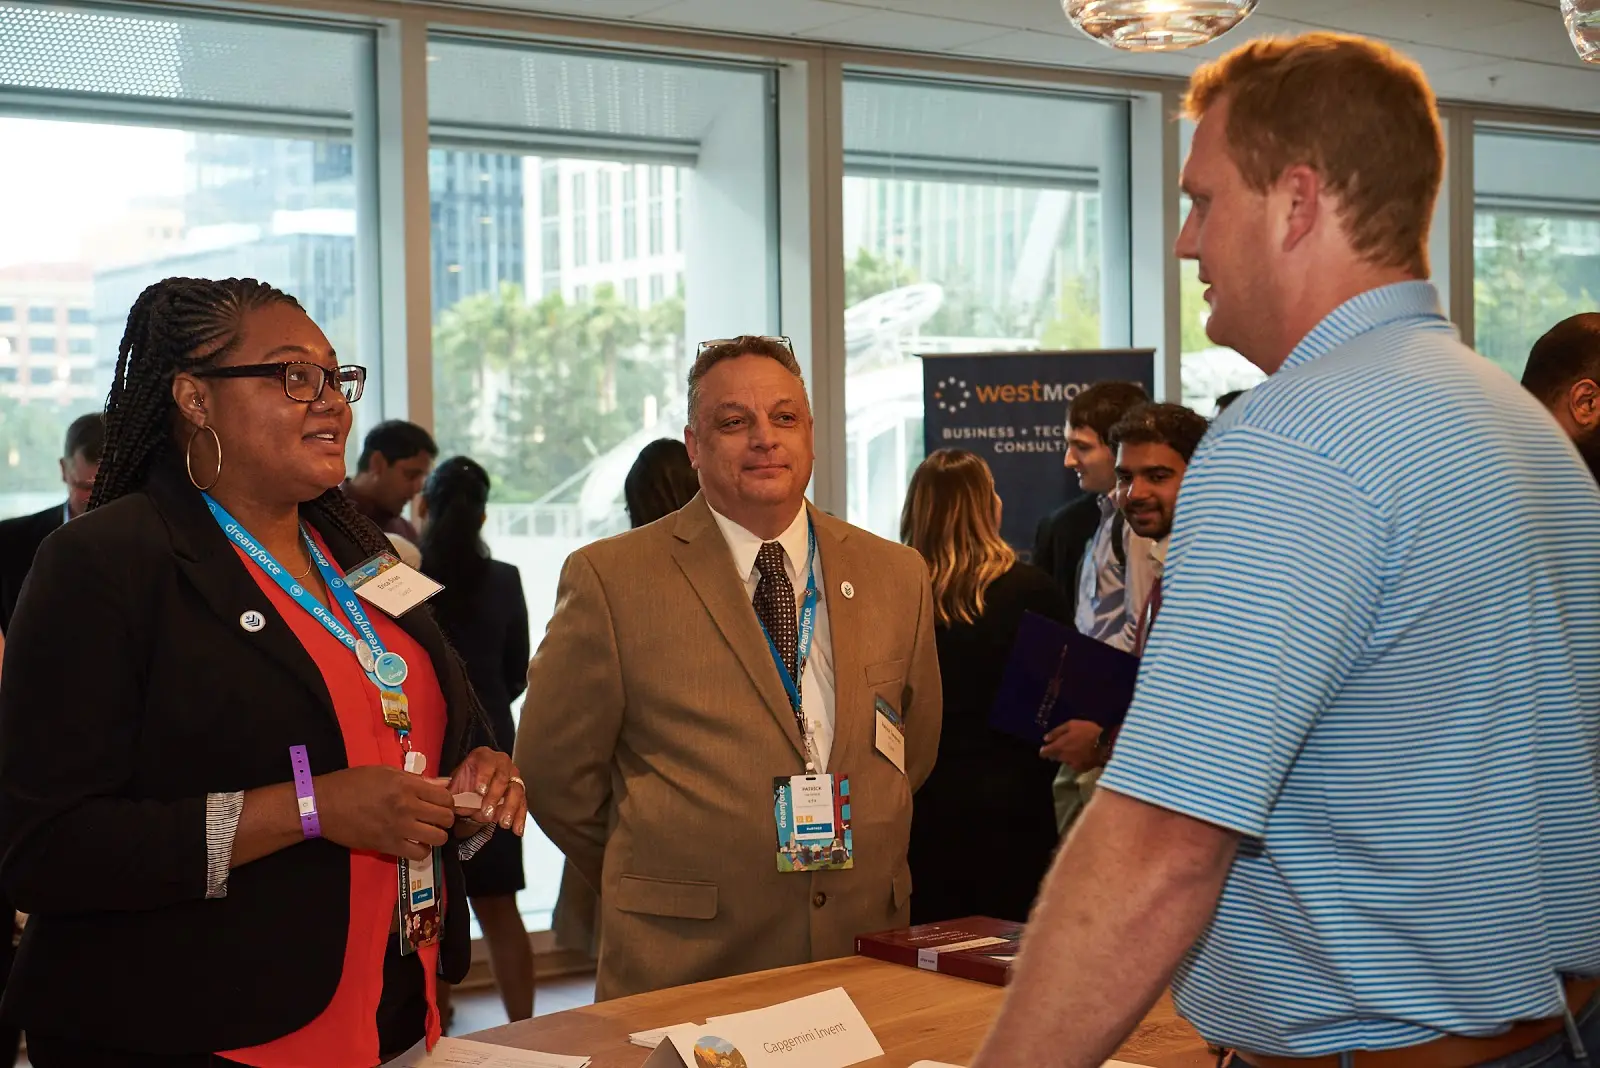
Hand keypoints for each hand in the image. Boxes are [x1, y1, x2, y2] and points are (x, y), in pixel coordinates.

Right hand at [314, 765, 454, 860]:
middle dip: (445, 818)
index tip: (441, 803)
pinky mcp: (388, 846)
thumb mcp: (385, 772)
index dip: (447, 800)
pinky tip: (416, 843)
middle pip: (445, 818)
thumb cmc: (352, 784)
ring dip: (437, 835)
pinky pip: (419, 854)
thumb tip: (442, 783)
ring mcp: (398, 829)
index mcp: (406, 786)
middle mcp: (406, 807)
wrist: (323, 805)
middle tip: (436, 817)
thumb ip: (416, 779)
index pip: (445, 796)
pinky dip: (422, 850)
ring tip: (428, 831)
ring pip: (438, 838)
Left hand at [447, 747, 527, 836]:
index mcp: (484, 757)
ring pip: (516, 791)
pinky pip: (523, 804)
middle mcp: (502, 764)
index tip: (479, 791)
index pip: (486, 764)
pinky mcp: (520, 791)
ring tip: (503, 823)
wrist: (476, 784)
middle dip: (495, 797)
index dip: (484, 777)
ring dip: (510, 808)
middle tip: (487, 813)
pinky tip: (517, 830)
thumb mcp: (456, 785)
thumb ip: (450, 794)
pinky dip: (520, 818)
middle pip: (502, 778)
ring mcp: (513, 777)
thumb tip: (443, 806)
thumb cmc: (466, 782)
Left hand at [1041, 719, 1103, 772]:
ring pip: (1065, 761)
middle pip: (1055, 757)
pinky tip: (1083, 754)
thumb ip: (1056, 732)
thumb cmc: (1088, 731)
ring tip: (1076, 749)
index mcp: (1059, 746)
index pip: (1045, 753)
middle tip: (1065, 745)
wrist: (1106, 744)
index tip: (1045, 749)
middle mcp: (1063, 758)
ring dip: (1067, 756)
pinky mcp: (1082, 769)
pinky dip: (1077, 761)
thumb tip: (1045, 739)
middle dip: (1057, 752)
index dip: (1044, 751)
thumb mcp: (1071, 725)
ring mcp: (1073, 765)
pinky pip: (1075, 765)